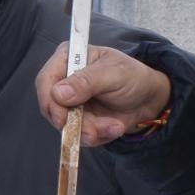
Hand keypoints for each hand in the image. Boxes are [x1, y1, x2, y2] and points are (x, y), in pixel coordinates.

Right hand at [36, 44, 173, 146]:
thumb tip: (58, 94)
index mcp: (68, 59)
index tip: (61, 119)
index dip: (49, 101)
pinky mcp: (77, 121)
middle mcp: (64, 81)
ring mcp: (69, 103)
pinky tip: (114, 127)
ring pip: (66, 126)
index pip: (45, 80)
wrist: (148, 99)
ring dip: (92, 131)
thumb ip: (86, 82)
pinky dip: (98, 136)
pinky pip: (79, 136)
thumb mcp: (113, 74)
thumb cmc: (132, 77)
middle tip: (95, 132)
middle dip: (75, 123)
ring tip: (115, 126)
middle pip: (51, 108)